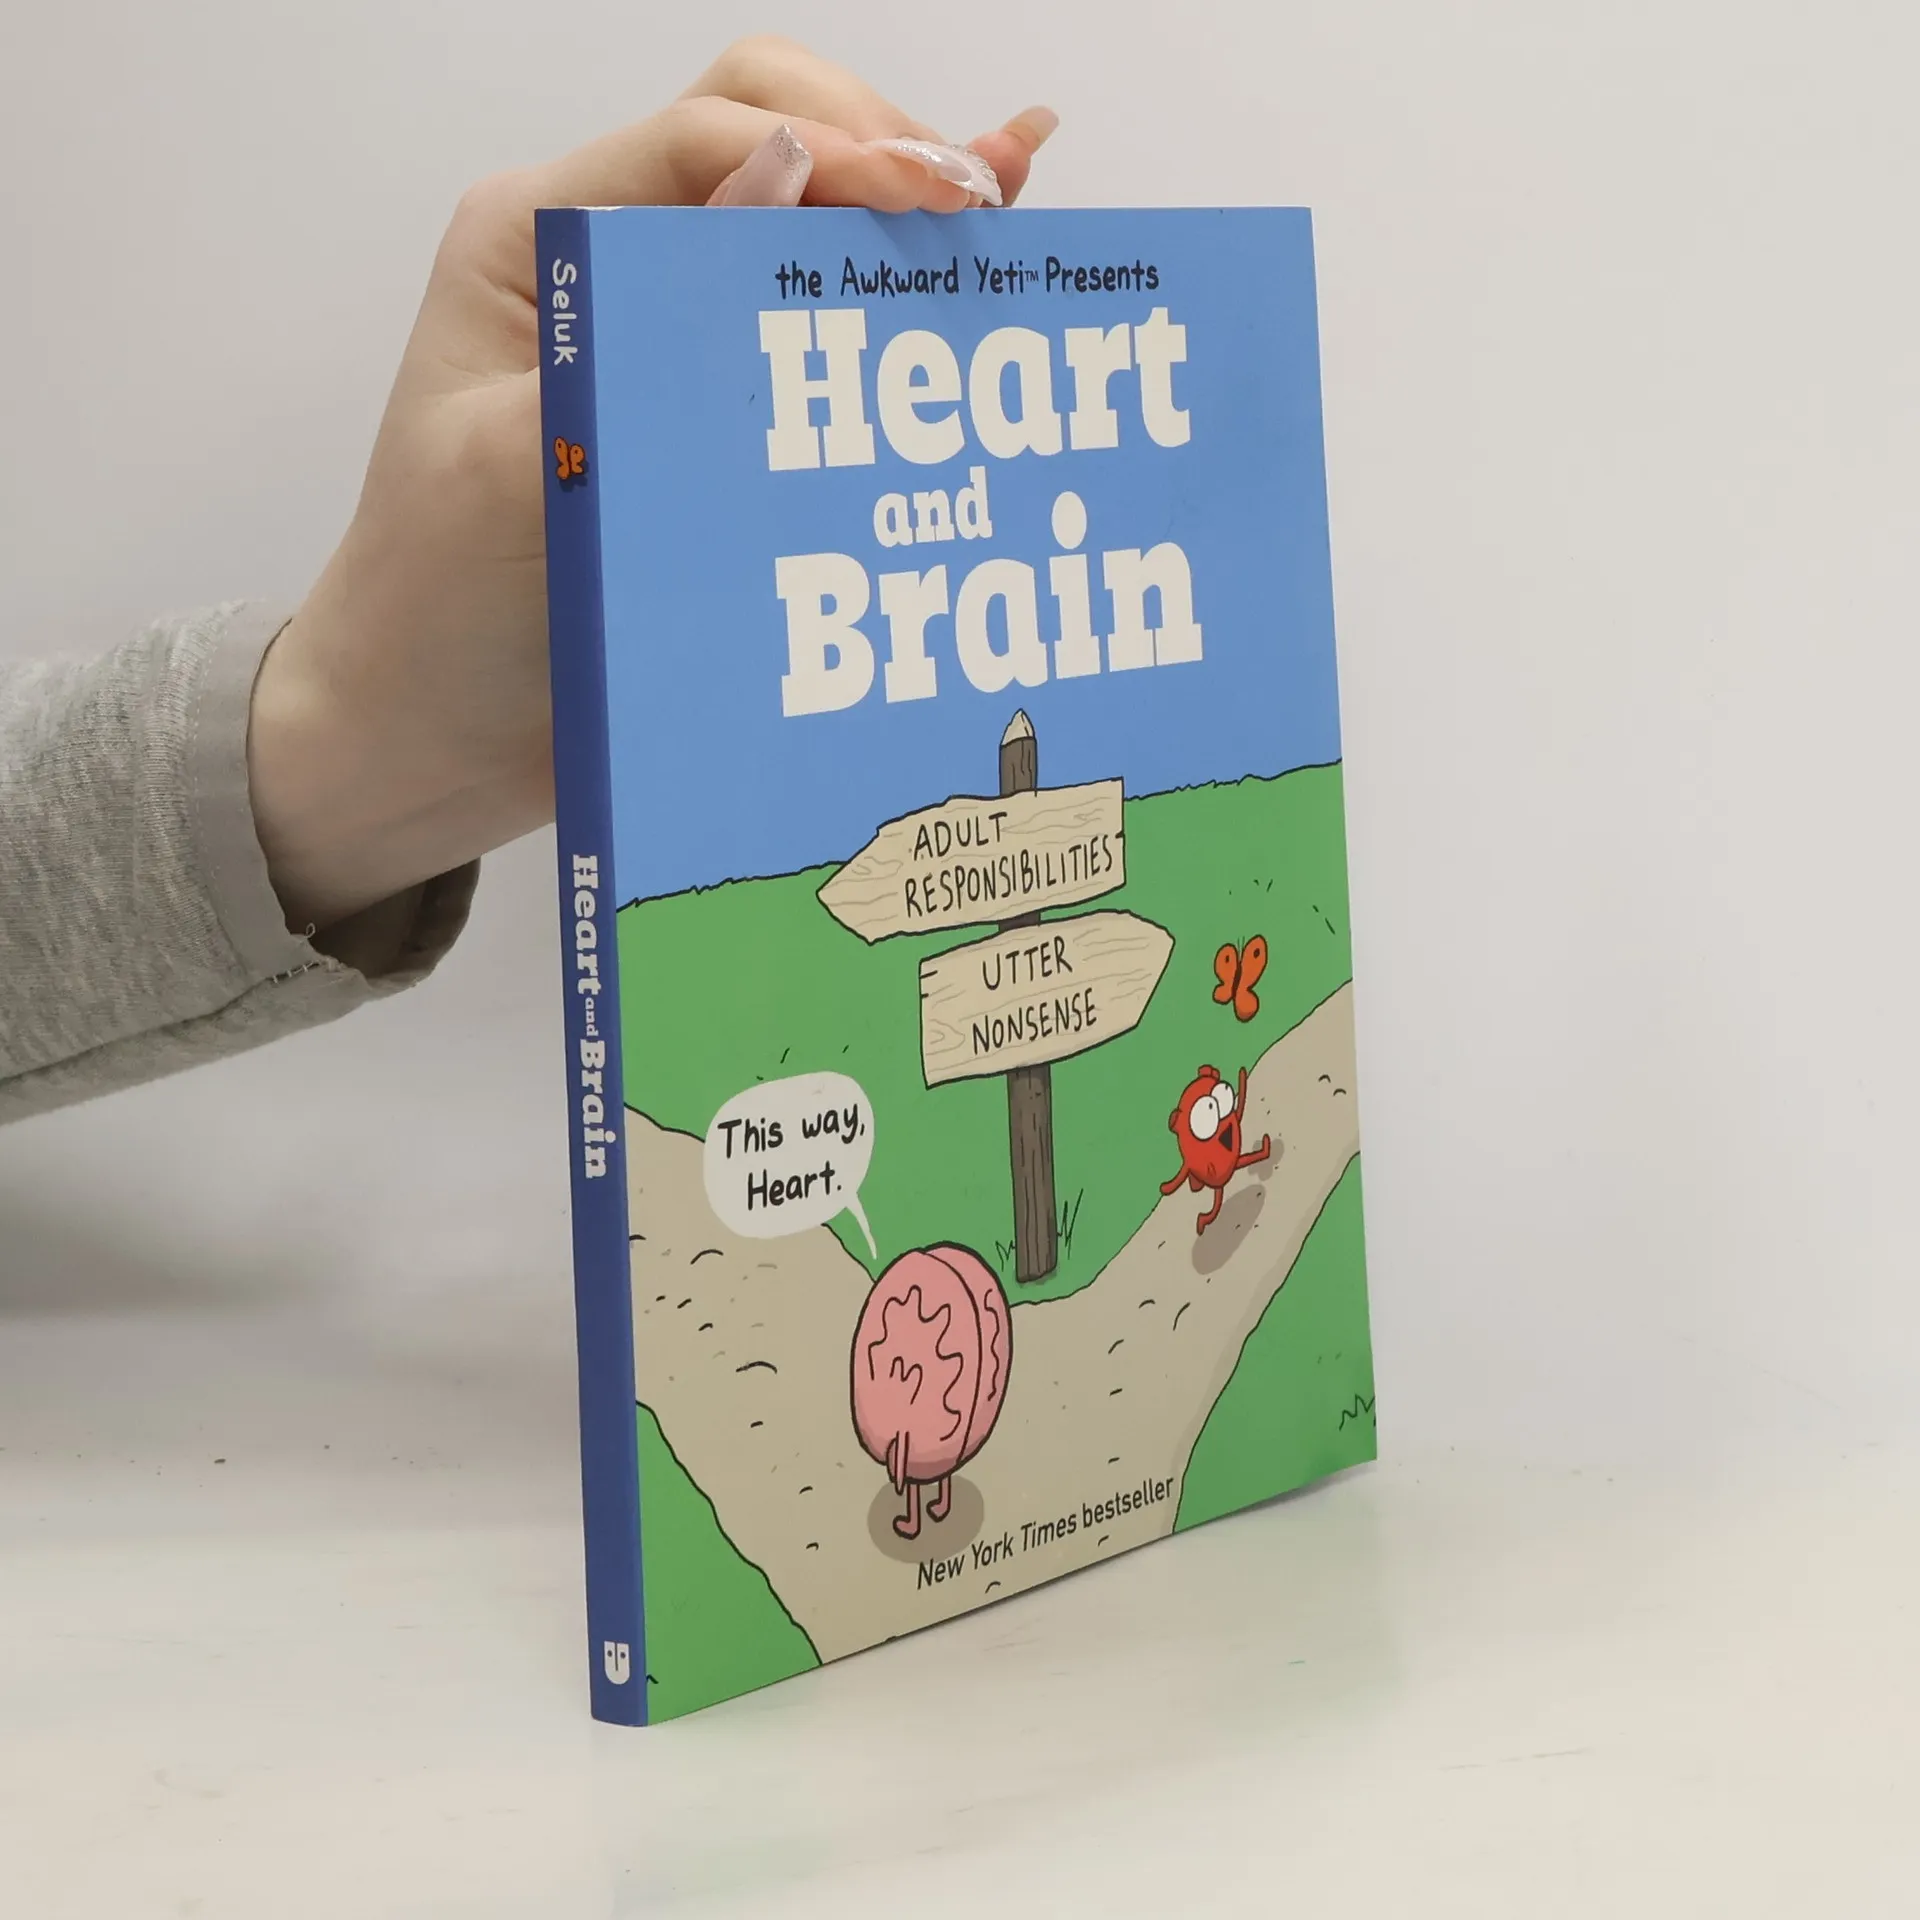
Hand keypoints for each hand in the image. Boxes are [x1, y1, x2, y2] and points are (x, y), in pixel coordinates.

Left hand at [249, 37, 1055, 933]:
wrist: (436, 737)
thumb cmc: (442, 608)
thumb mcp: (525, 459)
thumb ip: (649, 320)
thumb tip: (788, 167)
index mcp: (542, 240)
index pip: (714, 132)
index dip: (841, 146)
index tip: (944, 199)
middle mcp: (613, 267)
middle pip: (777, 138)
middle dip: (885, 155)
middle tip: (985, 216)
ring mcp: (671, 340)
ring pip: (810, 230)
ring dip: (903, 229)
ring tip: (1009, 242)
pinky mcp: (716, 419)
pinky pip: (820, 340)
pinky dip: (895, 313)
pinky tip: (981, 284)